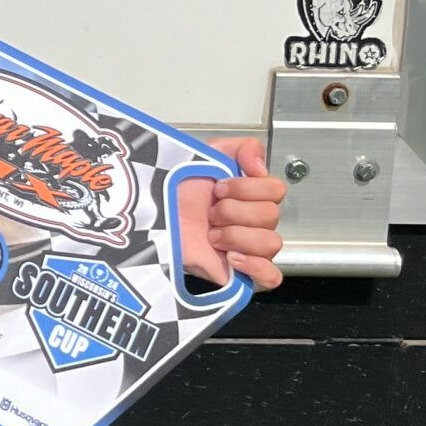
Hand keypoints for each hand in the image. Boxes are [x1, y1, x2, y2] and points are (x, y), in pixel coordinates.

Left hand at [176, 137, 286, 290]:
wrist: (150, 218)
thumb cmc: (174, 190)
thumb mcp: (206, 155)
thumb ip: (241, 148)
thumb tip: (261, 165)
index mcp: (249, 196)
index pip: (275, 189)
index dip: (246, 188)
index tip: (218, 188)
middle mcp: (253, 222)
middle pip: (271, 216)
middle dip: (233, 211)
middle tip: (209, 213)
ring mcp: (249, 249)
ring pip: (271, 243)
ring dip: (236, 235)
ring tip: (212, 235)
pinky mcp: (239, 273)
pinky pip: (271, 277)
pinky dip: (255, 265)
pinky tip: (231, 256)